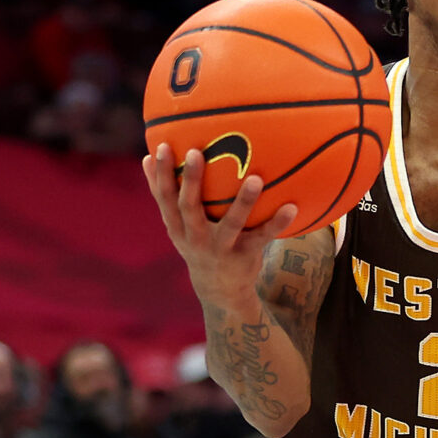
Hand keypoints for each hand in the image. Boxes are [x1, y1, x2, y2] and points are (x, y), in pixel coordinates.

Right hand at [143, 146, 298, 303]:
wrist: (218, 290)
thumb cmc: (197, 243)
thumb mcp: (177, 225)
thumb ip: (165, 195)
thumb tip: (146, 156)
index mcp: (177, 227)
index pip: (164, 197)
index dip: (161, 174)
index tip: (162, 147)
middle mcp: (195, 237)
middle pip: (190, 207)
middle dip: (192, 180)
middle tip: (196, 152)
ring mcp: (220, 248)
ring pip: (232, 224)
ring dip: (244, 202)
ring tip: (256, 178)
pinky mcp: (244, 256)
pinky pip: (262, 238)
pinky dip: (277, 223)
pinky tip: (291, 206)